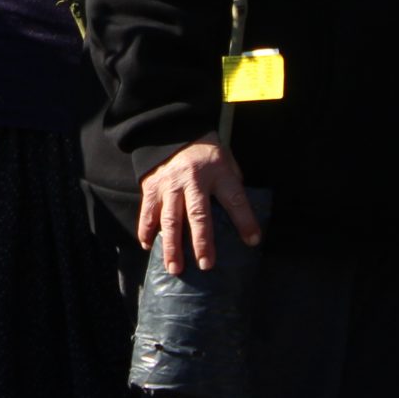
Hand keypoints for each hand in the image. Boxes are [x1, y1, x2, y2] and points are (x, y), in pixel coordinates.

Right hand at [136, 137, 260, 273]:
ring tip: (174, 268)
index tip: (252, 240)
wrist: (173, 129)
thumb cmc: (206, 152)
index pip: (234, 199)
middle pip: (198, 214)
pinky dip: (146, 230)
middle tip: (206, 265)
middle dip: (202, 242)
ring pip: (169, 219)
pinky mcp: (151, 187)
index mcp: (217, 172)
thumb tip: (241, 219)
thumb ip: (232, 187)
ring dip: (172, 245)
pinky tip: (148, 246)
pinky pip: (147, 212)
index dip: (244, 220)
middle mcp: (192, 179)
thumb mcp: (227, 161)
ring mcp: (169, 184)